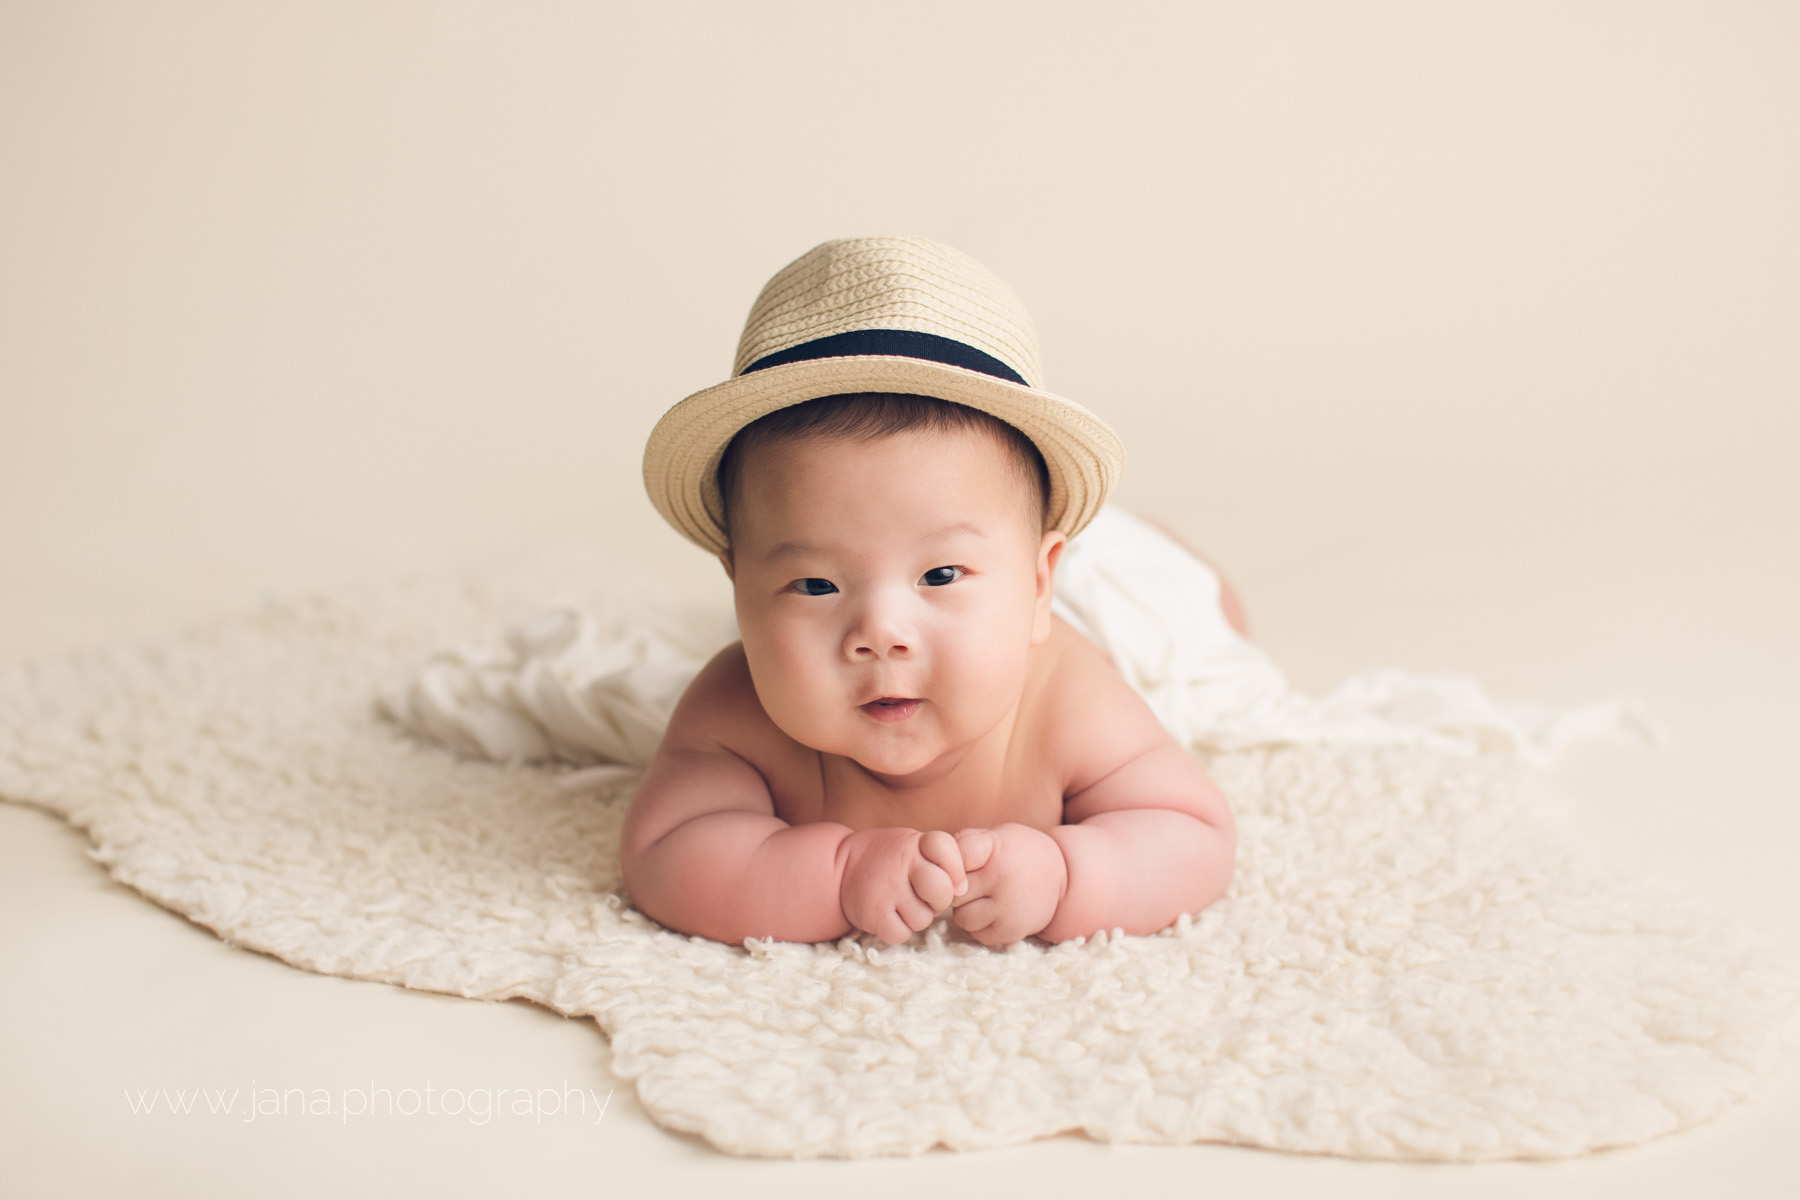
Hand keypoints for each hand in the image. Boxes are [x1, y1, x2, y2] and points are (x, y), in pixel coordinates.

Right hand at [838, 828, 966, 944]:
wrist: (841, 867)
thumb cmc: (891, 859)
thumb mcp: (915, 845)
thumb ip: (944, 859)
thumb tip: (962, 891)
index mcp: (914, 843)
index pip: (945, 849)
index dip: (954, 868)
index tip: (946, 876)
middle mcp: (899, 863)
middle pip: (941, 891)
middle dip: (938, 900)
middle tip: (923, 896)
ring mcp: (885, 889)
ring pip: (923, 920)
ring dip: (917, 917)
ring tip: (901, 903)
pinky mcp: (873, 914)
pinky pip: (902, 935)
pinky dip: (898, 930)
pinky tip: (889, 915)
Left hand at [950, 823, 1067, 946]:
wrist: (1062, 874)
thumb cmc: (1017, 852)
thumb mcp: (995, 835)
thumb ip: (965, 843)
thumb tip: (936, 867)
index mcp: (995, 849)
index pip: (955, 857)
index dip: (951, 863)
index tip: (962, 865)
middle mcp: (1002, 878)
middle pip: (952, 893)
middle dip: (957, 890)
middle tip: (976, 883)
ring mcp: (1008, 908)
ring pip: (962, 918)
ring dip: (968, 911)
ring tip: (985, 899)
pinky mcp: (1012, 931)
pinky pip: (978, 935)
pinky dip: (981, 927)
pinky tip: (995, 913)